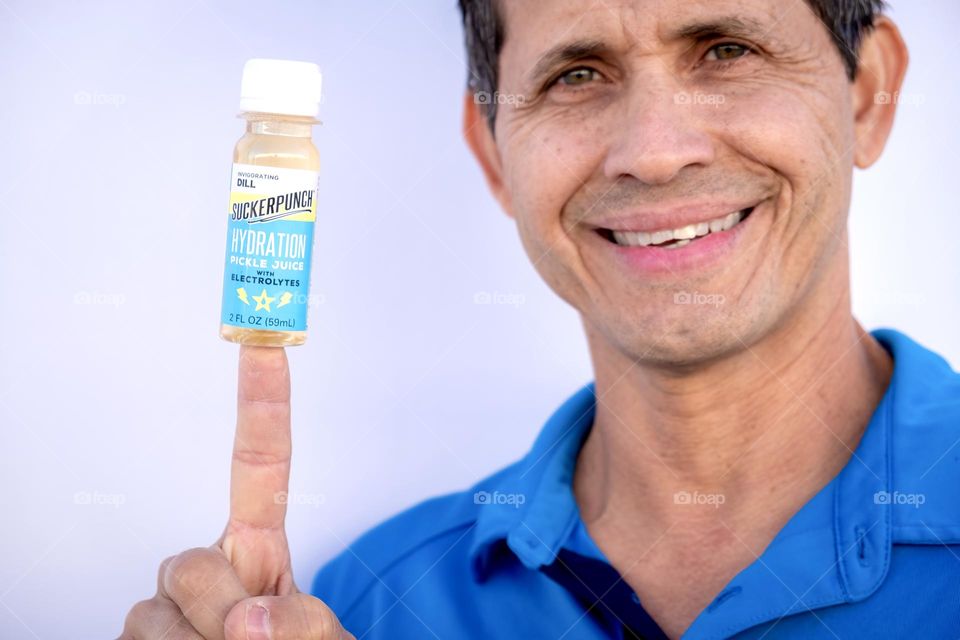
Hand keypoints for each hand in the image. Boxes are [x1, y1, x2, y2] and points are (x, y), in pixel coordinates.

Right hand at [119, 345, 353, 638]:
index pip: (261, 466)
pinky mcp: (132, 637)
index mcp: (259, 548)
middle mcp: (206, 566)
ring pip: (156, 618)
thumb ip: (304, 626)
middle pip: (188, 565)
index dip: (263, 404)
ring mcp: (164, 605)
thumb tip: (247, 619)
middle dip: (220, 611)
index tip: (265, 343)